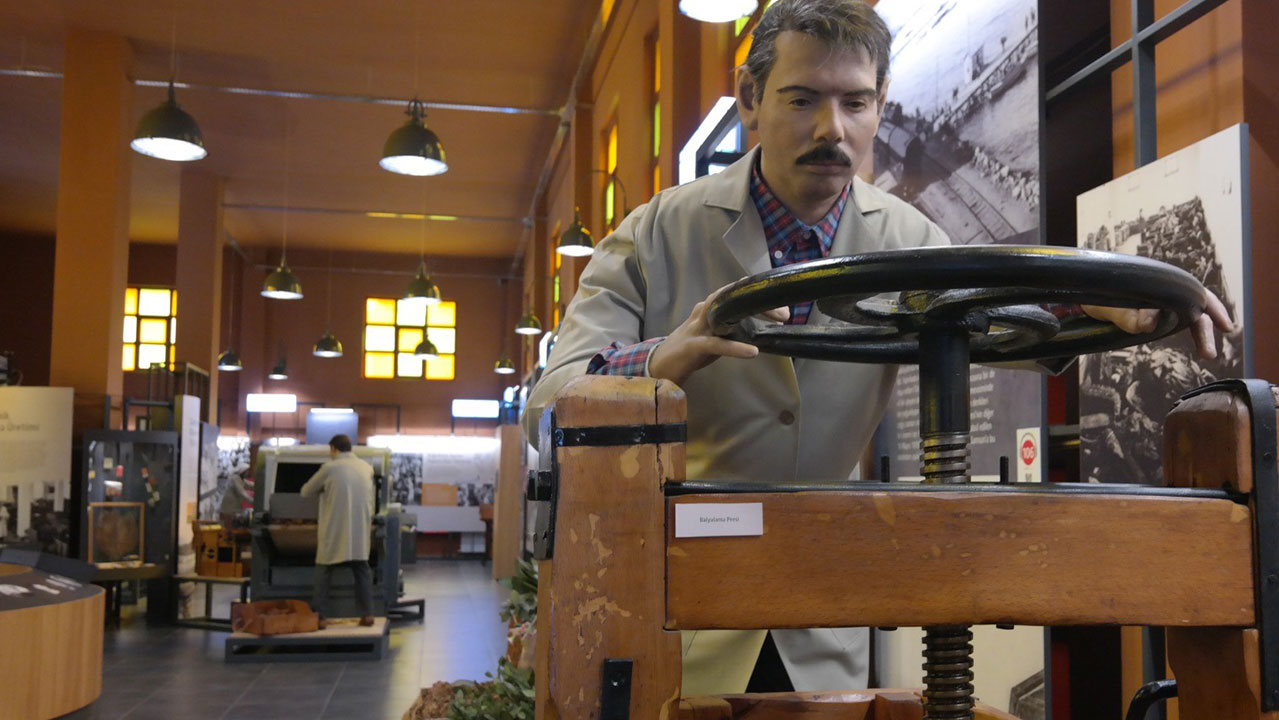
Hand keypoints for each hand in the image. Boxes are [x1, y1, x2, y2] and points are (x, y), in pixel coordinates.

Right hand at [648, 283, 788, 385]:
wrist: (658, 366)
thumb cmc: (689, 351)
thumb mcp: (714, 336)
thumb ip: (730, 329)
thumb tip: (757, 328)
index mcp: (710, 309)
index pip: (737, 295)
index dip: (759, 296)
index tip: (782, 304)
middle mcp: (705, 312)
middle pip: (735, 299)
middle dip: (761, 302)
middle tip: (785, 312)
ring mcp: (698, 327)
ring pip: (726, 314)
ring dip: (754, 316)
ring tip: (777, 321)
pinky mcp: (693, 345)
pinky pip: (717, 344)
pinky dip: (735, 347)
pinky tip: (752, 352)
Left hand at [1081, 289, 1233, 359]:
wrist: (1081, 295)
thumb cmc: (1094, 296)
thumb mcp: (1106, 306)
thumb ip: (1126, 315)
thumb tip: (1149, 324)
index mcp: (1158, 282)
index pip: (1193, 293)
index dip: (1210, 308)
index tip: (1221, 325)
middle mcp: (1164, 289)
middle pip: (1196, 305)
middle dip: (1208, 326)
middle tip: (1209, 353)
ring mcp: (1161, 300)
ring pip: (1189, 314)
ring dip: (1201, 332)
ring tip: (1206, 354)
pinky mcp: (1155, 312)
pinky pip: (1177, 319)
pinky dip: (1189, 329)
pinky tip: (1195, 343)